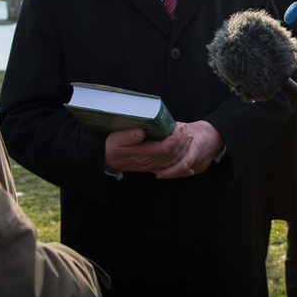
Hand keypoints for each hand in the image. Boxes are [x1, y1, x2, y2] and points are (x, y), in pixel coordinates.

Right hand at [104, 121, 223, 177]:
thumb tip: (142, 132)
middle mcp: (149, 161)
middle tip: (186, 128)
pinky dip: (180, 169)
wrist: (106, 161)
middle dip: (182, 142)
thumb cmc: (111, 148)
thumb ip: (129, 136)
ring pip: (173, 162)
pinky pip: (169, 170)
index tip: (179, 127)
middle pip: (172, 154)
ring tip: (189, 137)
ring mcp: (151, 166)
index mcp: (143, 153)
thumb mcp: (116, 139)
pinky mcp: (151, 167)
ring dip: (183, 150)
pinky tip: (190, 169)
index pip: (165, 148)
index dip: (175, 138)